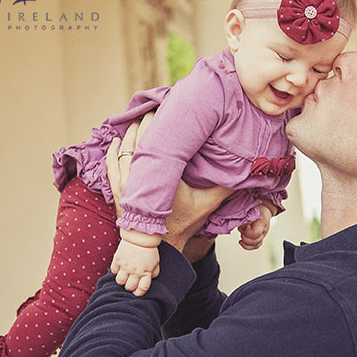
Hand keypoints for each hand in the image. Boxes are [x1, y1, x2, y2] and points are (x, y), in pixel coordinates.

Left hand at [105, 114, 231, 258]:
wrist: (159, 250)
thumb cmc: (183, 225)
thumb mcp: (208, 203)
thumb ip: (225, 186)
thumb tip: (246, 169)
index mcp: (161, 177)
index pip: (156, 142)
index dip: (158, 122)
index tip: (165, 107)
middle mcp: (139, 178)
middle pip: (137, 141)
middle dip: (144, 122)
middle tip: (154, 108)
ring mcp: (125, 185)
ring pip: (122, 150)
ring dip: (129, 133)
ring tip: (138, 119)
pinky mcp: (118, 192)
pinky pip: (110, 165)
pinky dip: (113, 151)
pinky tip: (116, 141)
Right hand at [111, 237, 159, 295]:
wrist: (140, 236)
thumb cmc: (149, 250)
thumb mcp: (155, 262)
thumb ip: (153, 273)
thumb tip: (149, 280)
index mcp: (146, 272)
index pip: (142, 289)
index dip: (139, 292)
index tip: (137, 291)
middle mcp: (135, 271)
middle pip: (129, 287)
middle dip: (130, 287)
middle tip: (130, 282)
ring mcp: (125, 266)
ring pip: (120, 281)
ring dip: (122, 280)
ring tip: (124, 276)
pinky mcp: (118, 259)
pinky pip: (114, 270)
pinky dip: (116, 270)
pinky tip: (120, 267)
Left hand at [237, 201, 273, 249]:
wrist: (263, 210)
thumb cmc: (256, 209)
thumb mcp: (251, 210)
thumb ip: (245, 218)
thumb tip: (239, 226)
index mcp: (262, 223)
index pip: (255, 233)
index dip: (247, 232)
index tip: (246, 225)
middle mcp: (263, 231)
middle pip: (253, 241)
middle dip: (244, 236)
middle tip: (242, 229)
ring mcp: (262, 236)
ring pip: (253, 245)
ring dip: (245, 240)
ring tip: (242, 233)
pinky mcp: (259, 239)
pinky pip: (254, 247)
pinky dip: (246, 246)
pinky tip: (241, 241)